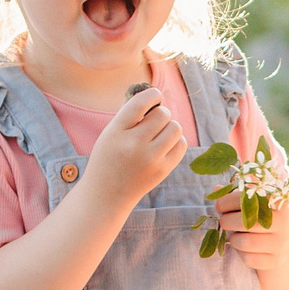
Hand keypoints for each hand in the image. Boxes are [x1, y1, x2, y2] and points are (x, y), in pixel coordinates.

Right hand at [81, 86, 186, 206]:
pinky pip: (181, 144)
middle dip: (161, 113)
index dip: (153, 94)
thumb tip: (153, 95)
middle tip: (154, 121)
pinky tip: (165, 145)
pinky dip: (176, 141)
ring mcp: (150, 160)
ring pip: (175, 128)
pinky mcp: (162, 171)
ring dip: (170, 126)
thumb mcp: (109, 134)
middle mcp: (134, 145)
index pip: (140, 103)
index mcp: (116, 132)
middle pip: (163, 114)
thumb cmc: (109, 158)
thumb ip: (129, 115)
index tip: (155, 96)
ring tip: (160, 133)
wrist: (107, 194)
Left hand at [220, 194, 288, 283]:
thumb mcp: (260, 200)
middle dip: (227, 221)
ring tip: (237, 235)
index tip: (219, 206)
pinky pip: (249, 259)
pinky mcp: (277, 261)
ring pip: (244, 242)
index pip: (246, 198)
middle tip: (224, 221)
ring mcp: (283, 243)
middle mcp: (285, 222)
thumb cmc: (268, 215)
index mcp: (280, 201)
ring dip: (234, 239)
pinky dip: (242, 254)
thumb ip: (240, 194)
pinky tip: (246, 248)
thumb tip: (216, 190)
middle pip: (244, 221)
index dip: (227, 201)